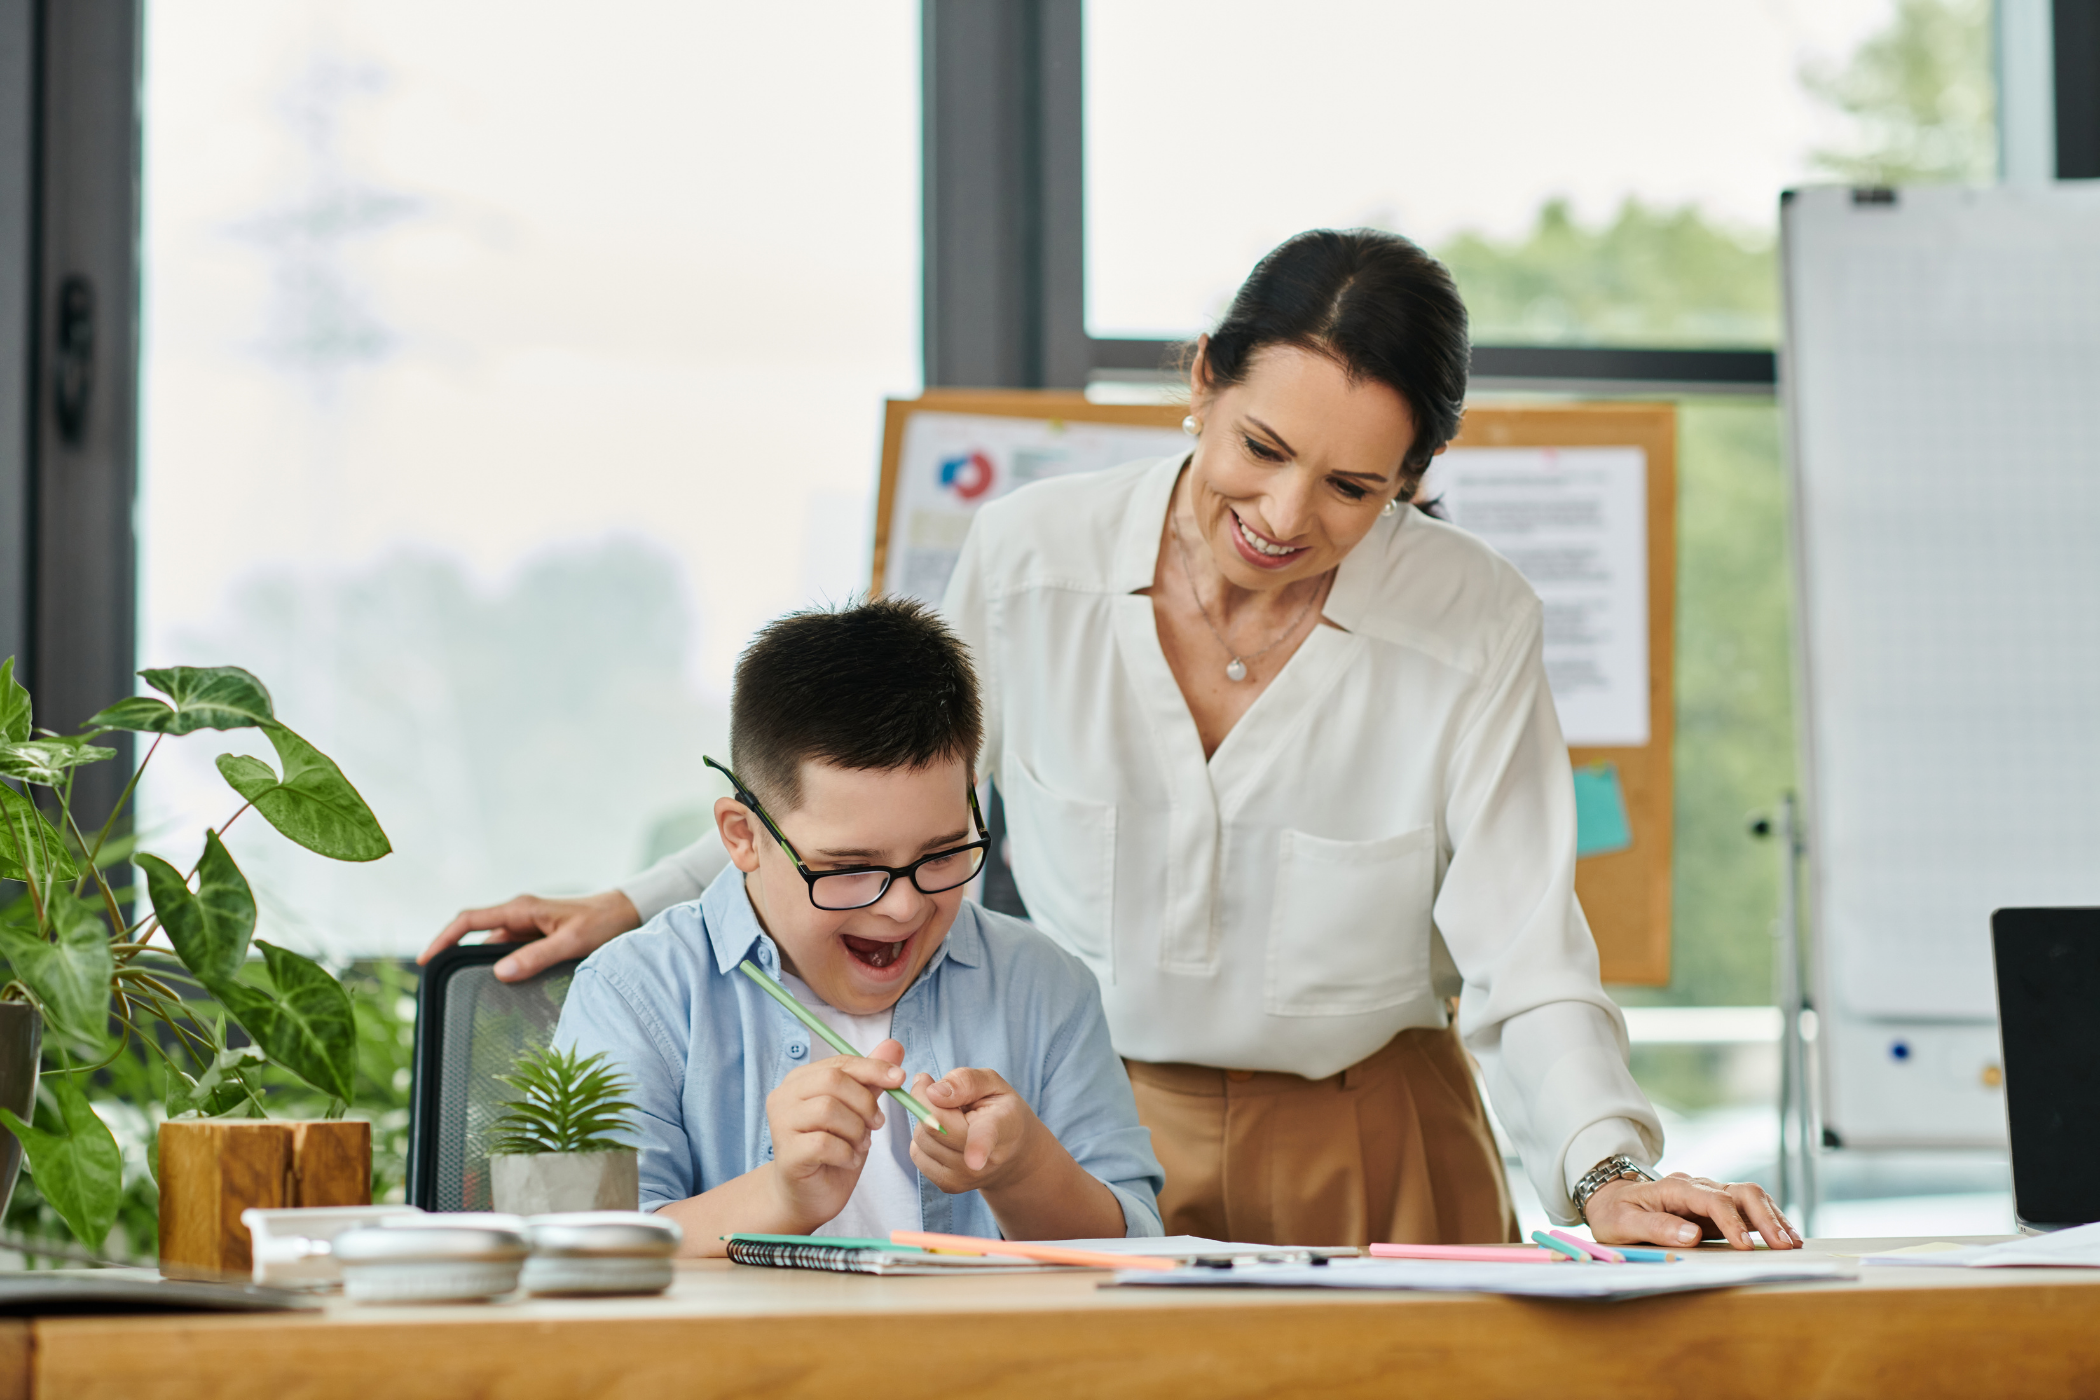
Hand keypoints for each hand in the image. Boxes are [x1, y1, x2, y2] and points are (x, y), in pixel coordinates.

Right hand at [418, 890, 641, 981]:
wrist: (629, 912)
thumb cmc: (603, 922)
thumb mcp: (572, 942)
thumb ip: (537, 956)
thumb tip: (500, 973)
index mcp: (522, 909)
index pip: (469, 921)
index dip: (443, 939)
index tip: (426, 961)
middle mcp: (520, 916)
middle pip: (478, 939)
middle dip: (463, 964)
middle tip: (453, 992)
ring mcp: (529, 927)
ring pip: (497, 952)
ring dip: (491, 974)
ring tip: (490, 1004)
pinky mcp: (539, 938)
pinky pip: (515, 956)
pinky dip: (510, 974)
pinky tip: (515, 996)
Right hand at [764, 1040, 907, 1231]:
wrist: (807, 1195)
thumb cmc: (832, 1150)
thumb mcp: (856, 1111)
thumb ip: (871, 1079)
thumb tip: (894, 1045)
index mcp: (800, 1081)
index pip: (839, 1062)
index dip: (872, 1068)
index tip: (899, 1078)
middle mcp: (783, 1097)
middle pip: (832, 1081)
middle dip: (864, 1102)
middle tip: (876, 1124)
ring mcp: (781, 1125)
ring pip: (829, 1110)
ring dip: (856, 1130)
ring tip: (860, 1144)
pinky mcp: (787, 1153)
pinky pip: (824, 1143)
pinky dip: (846, 1152)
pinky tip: (848, 1160)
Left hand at [907, 1068, 1052, 1193]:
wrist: (1014, 1156)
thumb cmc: (1001, 1112)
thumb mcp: (993, 1085)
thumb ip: (966, 1081)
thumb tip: (933, 1093)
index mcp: (1001, 1129)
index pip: (986, 1138)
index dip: (978, 1149)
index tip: (975, 1161)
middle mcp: (984, 1161)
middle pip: (935, 1127)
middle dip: (925, 1099)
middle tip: (937, 1088)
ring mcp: (965, 1178)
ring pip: (921, 1137)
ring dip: (926, 1119)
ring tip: (950, 1116)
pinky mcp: (948, 1186)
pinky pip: (917, 1153)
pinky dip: (924, 1137)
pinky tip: (945, 1134)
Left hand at [1584, 1172, 1802, 1250]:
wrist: (1612, 1200)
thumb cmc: (1615, 1213)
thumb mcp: (1623, 1222)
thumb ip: (1655, 1226)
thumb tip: (1692, 1236)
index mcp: (1675, 1187)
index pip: (1712, 1199)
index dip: (1731, 1222)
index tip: (1746, 1246)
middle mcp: (1698, 1186)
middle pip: (1741, 1192)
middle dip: (1765, 1218)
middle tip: (1785, 1245)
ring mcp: (1710, 1195)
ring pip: (1751, 1197)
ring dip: (1774, 1218)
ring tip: (1793, 1243)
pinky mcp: (1717, 1208)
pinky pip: (1749, 1209)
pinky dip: (1769, 1220)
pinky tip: (1784, 1237)